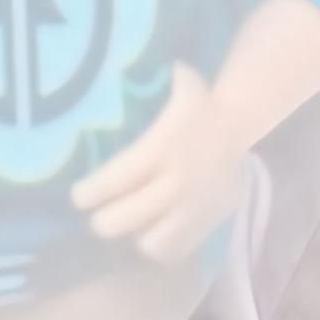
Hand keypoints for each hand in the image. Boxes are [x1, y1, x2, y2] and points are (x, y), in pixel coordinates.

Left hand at [73, 64, 241, 261]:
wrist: (240, 122)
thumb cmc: (196, 102)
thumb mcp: (173, 85)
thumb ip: (145, 81)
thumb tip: (107, 71)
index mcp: (164, 148)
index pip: (116, 180)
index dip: (89, 193)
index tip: (79, 195)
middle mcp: (179, 181)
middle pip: (125, 218)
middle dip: (104, 219)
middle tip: (98, 212)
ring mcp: (198, 205)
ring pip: (152, 240)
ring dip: (136, 233)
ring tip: (130, 221)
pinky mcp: (211, 220)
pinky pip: (178, 248)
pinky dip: (163, 243)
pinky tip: (155, 228)